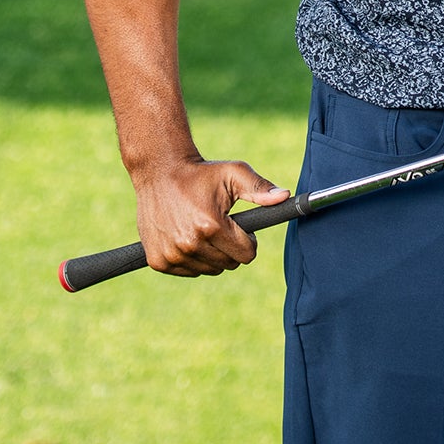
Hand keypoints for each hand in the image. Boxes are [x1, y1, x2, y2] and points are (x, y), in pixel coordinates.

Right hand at [131, 157, 288, 276]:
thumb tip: (285, 196)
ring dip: (212, 254)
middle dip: (231, 247)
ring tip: (204, 228)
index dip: (248, 241)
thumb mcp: (233, 173)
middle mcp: (190, 244)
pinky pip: (189, 271)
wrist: (160, 172)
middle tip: (222, 225)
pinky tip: (187, 235)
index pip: (246, 254)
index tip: (239, 226)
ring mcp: (172, 255)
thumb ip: (260, 188)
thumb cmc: (202, 173)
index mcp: (211, 226)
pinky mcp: (158, 261)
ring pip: (209, 270)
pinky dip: (193, 258)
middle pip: (228, 264)